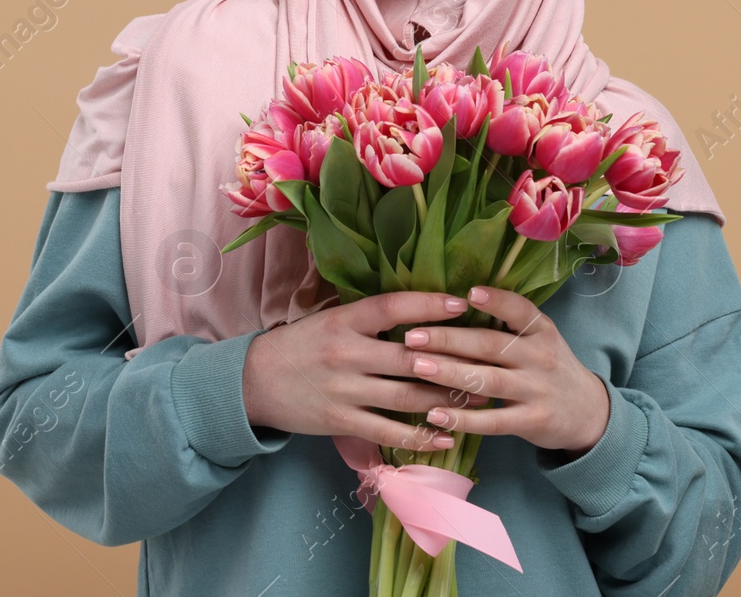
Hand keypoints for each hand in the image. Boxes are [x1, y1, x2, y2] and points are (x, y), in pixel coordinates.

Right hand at [242, 291, 492, 458]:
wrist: (253, 382)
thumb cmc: (301, 345)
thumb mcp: (330, 320)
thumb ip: (368, 317)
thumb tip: (419, 312)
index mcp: (344, 321)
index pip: (393, 307)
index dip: (429, 304)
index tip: (462, 304)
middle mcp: (347, 353)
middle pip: (411, 357)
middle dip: (453, 360)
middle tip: (487, 361)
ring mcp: (345, 390)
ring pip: (407, 396)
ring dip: (447, 400)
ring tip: (479, 398)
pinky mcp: (342, 422)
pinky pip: (390, 431)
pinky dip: (422, 436)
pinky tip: (447, 435)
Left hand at [401, 286, 610, 457]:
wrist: (588, 412)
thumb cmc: (549, 369)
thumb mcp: (541, 340)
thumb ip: (508, 328)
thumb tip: (451, 308)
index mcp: (541, 331)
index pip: (520, 310)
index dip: (496, 301)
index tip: (467, 293)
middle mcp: (540, 357)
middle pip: (490, 344)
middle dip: (449, 339)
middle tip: (412, 335)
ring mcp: (536, 390)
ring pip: (487, 380)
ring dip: (450, 373)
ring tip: (417, 367)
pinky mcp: (531, 421)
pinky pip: (492, 421)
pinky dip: (462, 419)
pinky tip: (435, 414)